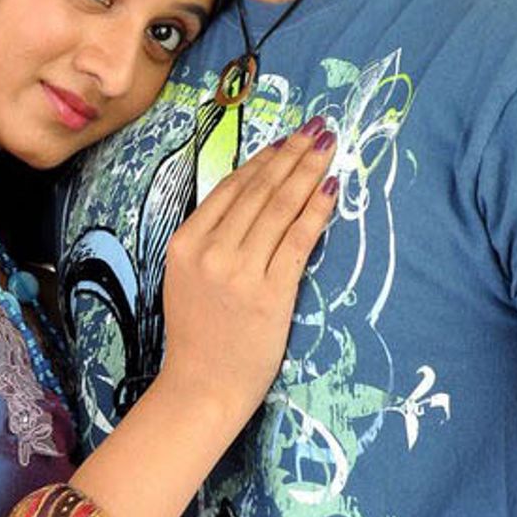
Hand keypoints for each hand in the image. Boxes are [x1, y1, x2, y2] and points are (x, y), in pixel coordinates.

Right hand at [161, 122, 337, 418]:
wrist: (202, 386)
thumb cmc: (199, 334)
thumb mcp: (188, 276)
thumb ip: (213, 237)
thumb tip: (255, 195)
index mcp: (185, 242)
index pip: (231, 188)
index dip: (263, 160)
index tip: (287, 140)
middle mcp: (211, 250)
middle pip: (259, 191)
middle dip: (292, 156)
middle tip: (317, 130)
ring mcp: (241, 271)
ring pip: (280, 209)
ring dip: (308, 173)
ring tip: (328, 148)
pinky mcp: (270, 293)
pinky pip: (299, 241)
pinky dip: (317, 211)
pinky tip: (331, 189)